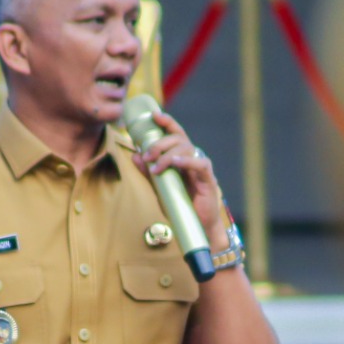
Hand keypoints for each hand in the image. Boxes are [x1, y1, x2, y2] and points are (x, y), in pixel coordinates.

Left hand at [134, 111, 230, 245]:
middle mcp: (192, 159)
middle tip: (147, 155)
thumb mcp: (159, 188)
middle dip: (160, 144)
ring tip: (156, 166)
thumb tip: (134, 156)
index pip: (176, 134)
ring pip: (187, 148)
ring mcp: (201, 168)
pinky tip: (175, 163)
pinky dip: (186, 161)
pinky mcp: (208, 179)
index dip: (167, 122)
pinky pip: (200, 164)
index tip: (154, 115)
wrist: (196, 228)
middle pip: (179, 139)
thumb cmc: (180, 207)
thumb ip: (148, 173)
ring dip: (168, 155)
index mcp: (182, 158)